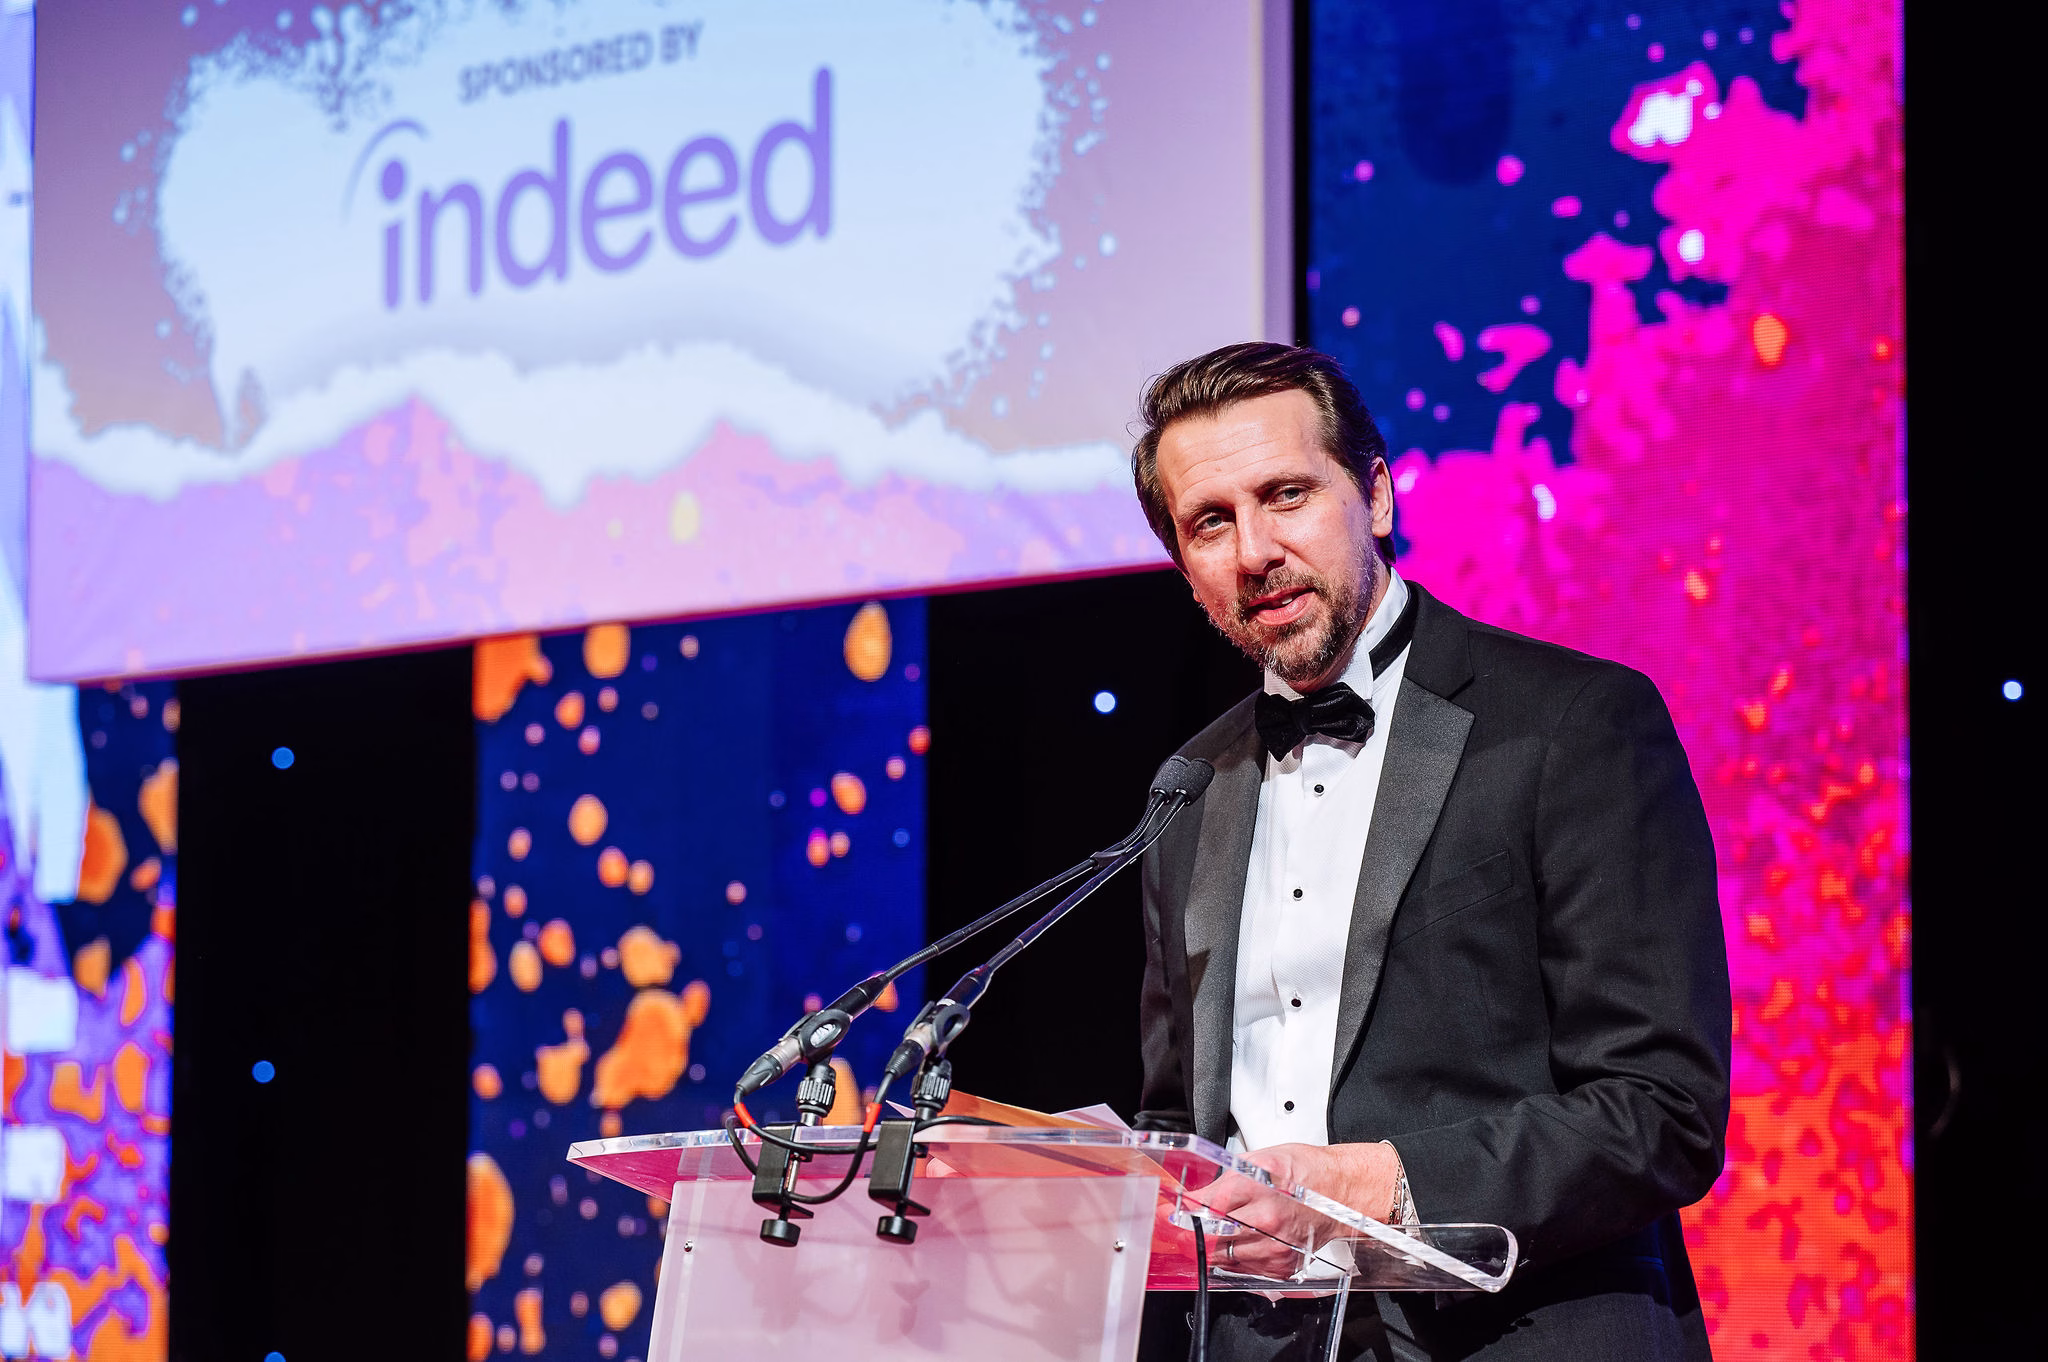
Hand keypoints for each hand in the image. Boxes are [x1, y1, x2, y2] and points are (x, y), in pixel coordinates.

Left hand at [1191, 1142, 1400, 1280]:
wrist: (1339, 1194)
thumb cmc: (1303, 1172)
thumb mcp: (1257, 1160)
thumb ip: (1221, 1179)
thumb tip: (1192, 1195)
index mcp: (1256, 1186)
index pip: (1203, 1205)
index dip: (1177, 1212)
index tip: (1164, 1214)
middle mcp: (1266, 1220)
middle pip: (1209, 1237)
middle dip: (1188, 1234)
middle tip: (1177, 1229)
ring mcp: (1275, 1247)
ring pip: (1222, 1257)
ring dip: (1210, 1247)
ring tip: (1211, 1233)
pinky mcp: (1282, 1266)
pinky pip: (1243, 1269)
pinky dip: (1234, 1258)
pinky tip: (1240, 1242)